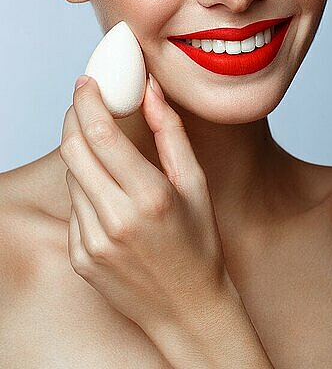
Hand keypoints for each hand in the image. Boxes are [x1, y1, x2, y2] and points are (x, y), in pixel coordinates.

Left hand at [60, 73, 235, 334]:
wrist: (188, 307)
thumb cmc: (199, 244)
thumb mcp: (196, 184)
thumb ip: (171, 133)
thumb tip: (151, 91)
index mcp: (150, 196)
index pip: (102, 134)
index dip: (88, 102)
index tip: (86, 83)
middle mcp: (117, 219)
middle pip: (74, 150)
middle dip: (74, 119)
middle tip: (86, 104)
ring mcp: (94, 242)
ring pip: (72, 177)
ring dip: (83, 156)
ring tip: (109, 158)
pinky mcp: (81, 258)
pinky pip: (73, 208)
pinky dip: (85, 189)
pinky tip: (110, 197)